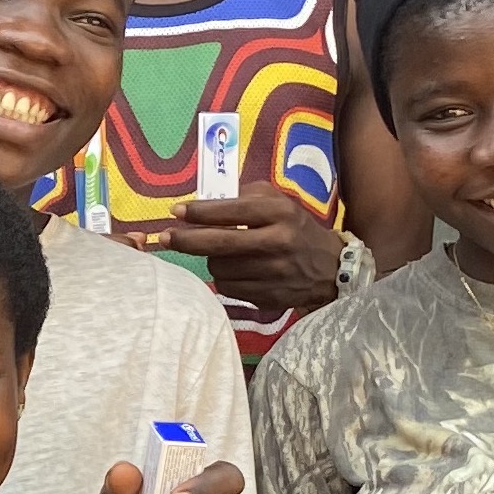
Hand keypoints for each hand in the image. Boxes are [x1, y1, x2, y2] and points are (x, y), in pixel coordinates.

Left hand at [131, 189, 343, 313]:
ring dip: (210, 259)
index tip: (176, 211)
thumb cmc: (295, 228)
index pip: (232, 210)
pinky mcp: (267, 297)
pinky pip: (228, 287)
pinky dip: (223, 277)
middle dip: (186, 240)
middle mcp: (277, 243)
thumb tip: (203, 203)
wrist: (329, 269)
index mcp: (280, 213)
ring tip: (220, 252)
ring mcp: (272, 274)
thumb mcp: (279, 202)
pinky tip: (234, 269)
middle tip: (164, 236)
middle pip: (219, 243)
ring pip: (219, 267)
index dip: (200, 212)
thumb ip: (245, 197)